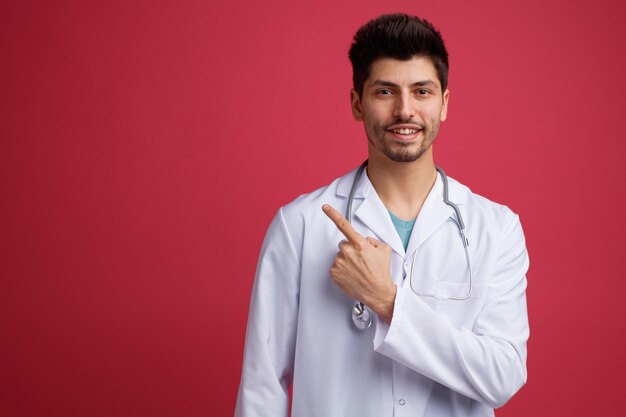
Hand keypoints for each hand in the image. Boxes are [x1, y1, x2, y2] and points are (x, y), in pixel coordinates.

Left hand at [322, 204, 396, 322]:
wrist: (377, 291)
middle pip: (343, 243)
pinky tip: (351, 274)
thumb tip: (364, 240)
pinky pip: (336, 266)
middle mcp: (347, 252)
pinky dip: (342, 269)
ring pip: (340, 255)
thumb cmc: (381, 272)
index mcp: (359, 244)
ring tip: (358, 269)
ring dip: (347, 260)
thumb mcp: (383, 250)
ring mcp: (339, 262)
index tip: (325, 207)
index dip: (333, 214)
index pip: (343, 225)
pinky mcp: (334, 272)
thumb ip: (371, 240)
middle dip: (350, 249)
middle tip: (360, 259)